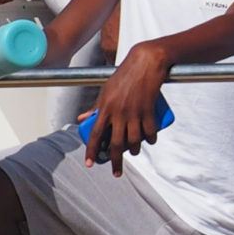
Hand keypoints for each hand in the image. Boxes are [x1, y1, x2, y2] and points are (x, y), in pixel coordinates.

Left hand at [85, 41, 170, 171]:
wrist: (145, 62)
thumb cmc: (123, 76)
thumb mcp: (106, 91)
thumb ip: (95, 107)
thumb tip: (82, 119)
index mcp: (105, 108)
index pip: (94, 134)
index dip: (91, 151)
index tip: (89, 164)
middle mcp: (118, 113)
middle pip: (114, 144)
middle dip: (115, 162)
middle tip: (116, 172)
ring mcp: (134, 112)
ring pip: (134, 141)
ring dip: (134, 150)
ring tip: (134, 152)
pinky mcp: (149, 110)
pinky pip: (150, 131)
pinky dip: (151, 139)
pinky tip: (150, 141)